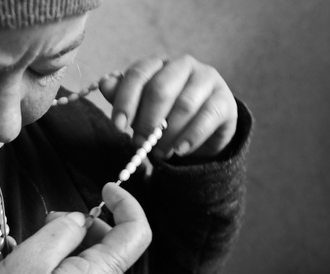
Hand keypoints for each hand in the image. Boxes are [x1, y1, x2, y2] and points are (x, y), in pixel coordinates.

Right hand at [0, 183, 150, 273]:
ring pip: (91, 261)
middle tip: (45, 224)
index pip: (136, 233)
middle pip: (111, 245)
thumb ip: (63, 230)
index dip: (126, 204)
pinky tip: (31, 268)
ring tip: (30, 248)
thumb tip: (80, 220)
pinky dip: (61, 263)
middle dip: (85, 224)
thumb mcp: (32, 257)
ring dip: (67, 244)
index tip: (104, 188)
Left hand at [100, 55, 237, 158]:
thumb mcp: (141, 110)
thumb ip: (123, 98)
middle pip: (160, 89)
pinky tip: (179, 150)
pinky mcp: (224, 100)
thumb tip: (105, 84)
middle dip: (147, 121)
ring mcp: (207, 80)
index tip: (118, 126)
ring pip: (184, 105)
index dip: (126, 101)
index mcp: (158, 64)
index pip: (138, 75)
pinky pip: (207, 117)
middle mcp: (183, 65)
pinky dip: (190, 137)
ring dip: (168, 134)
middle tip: (140, 144)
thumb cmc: (165, 117)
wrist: (203, 131)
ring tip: (159, 153)